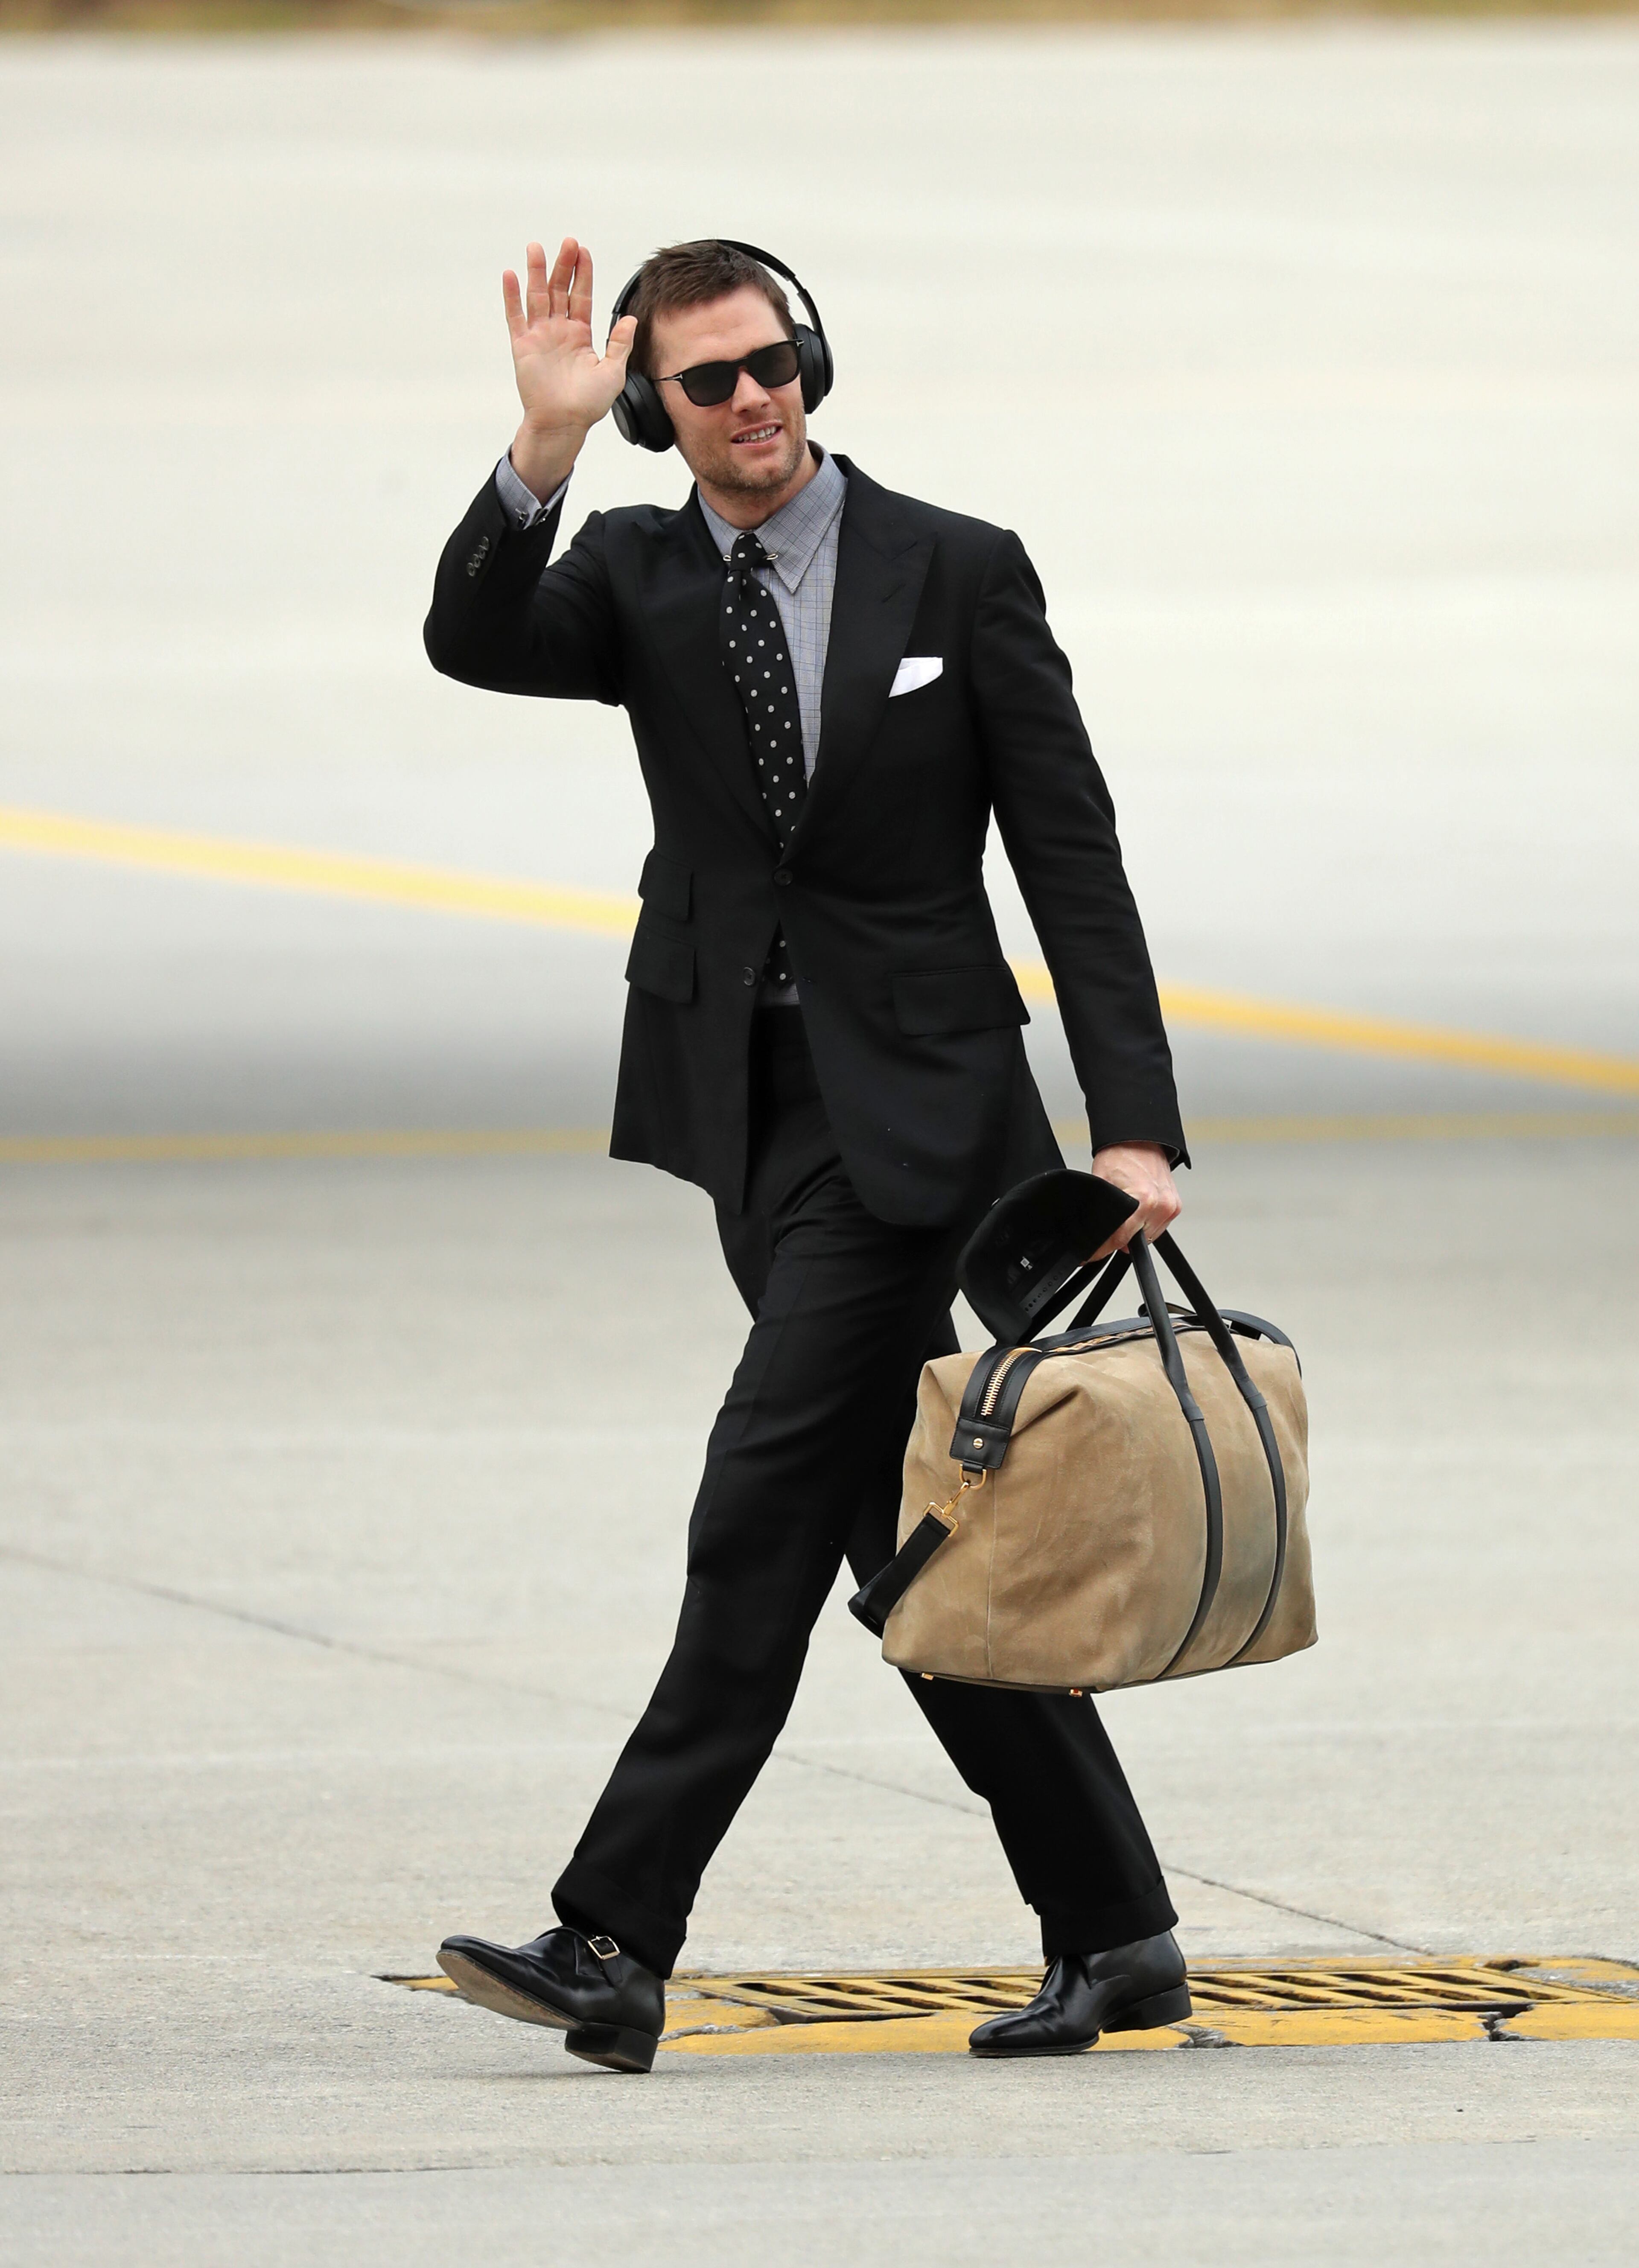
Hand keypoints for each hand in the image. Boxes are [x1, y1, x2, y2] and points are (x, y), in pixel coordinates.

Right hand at [502, 237, 637, 496]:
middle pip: (559, 289)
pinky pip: (516, 317)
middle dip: (563, 265)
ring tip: (536, 247)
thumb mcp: (613, 372)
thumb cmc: (588, 404)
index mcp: (580, 334)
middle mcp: (559, 330)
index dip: (582, 273)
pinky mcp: (523, 346)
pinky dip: (512, 297)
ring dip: (536, 272)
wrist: (564, 423)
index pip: (581, 295)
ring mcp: (540, 336)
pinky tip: (511, 275)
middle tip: (567, 242)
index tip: (583, 251)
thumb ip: (620, 344)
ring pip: (537, 296)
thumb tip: (631, 319)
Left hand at [1088, 1142, 1181, 1258]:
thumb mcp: (1101, 1185)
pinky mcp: (1176, 1206)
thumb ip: (1101, 1213)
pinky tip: (1137, 1209)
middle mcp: (1162, 1205)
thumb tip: (1097, 1234)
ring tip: (1126, 1211)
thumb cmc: (1119, 1156)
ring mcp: (1171, 1206)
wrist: (1138, 1139)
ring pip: (1148, 1236)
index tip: (1092, 1254)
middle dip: (1120, 1238)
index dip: (1103, 1249)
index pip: (1121, 1240)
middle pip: (1136, 1242)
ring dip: (1135, 1231)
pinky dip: (1146, 1223)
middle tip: (1110, 1225)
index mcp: (1144, 1200)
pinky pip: (1158, 1226)